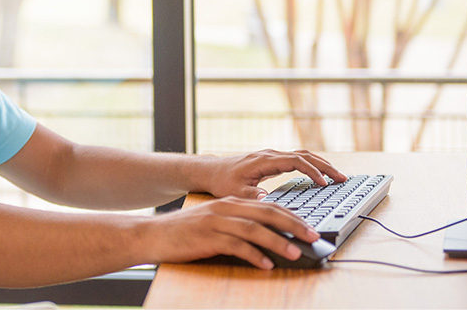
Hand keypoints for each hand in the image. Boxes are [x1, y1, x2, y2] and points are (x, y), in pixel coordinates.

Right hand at [147, 196, 319, 268]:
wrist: (154, 234)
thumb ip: (239, 225)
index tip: (311, 228)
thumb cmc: (186, 232)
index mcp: (230, 203)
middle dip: (294, 225)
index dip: (293, 216)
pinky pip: (236, 246)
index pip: (269, 206)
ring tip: (294, 252)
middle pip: (267, 213)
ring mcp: (216, 222)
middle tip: (313, 237)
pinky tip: (265, 264)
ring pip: (254, 228)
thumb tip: (270, 239)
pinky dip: (254, 255)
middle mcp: (226, 208)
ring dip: (277, 241)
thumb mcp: (215, 223)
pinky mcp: (207, 237)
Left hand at [200, 149, 347, 198]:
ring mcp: (272, 156)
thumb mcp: (235, 191)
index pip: (296, 161)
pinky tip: (320, 175)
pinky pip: (297, 159)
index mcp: (264, 160)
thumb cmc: (223, 181)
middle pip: (304, 155)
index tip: (325, 183)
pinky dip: (312, 165)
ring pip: (302, 155)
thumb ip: (251, 196)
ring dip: (321, 164)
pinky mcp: (272, 160)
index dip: (312, 171)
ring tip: (338, 177)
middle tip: (343, 179)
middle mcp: (271, 155)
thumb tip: (267, 199)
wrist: (212, 171)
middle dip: (325, 166)